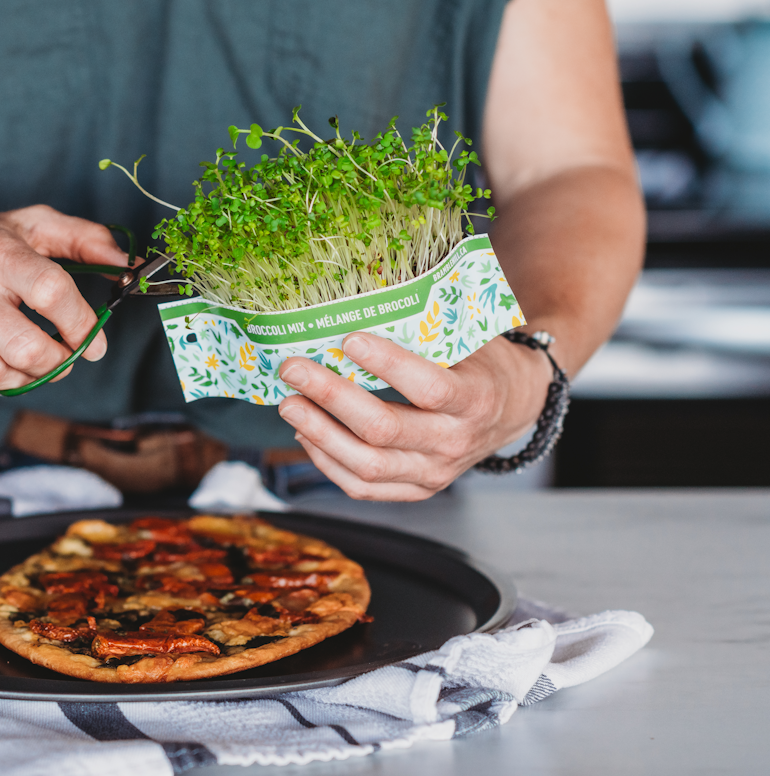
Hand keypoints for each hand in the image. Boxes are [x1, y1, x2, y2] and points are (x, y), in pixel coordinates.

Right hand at [0, 204, 129, 401]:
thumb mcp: (28, 225)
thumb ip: (83, 239)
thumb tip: (126, 265)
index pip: (51, 292)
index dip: (82, 325)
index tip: (94, 341)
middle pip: (28, 348)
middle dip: (57, 362)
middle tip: (62, 357)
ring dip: (23, 377)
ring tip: (25, 361)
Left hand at [277, 331, 550, 500]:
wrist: (513, 408)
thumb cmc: (479, 362)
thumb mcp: (467, 340)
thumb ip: (423, 332)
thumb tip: (353, 310)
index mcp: (476, 399)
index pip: (428, 388)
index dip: (387, 365)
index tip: (349, 339)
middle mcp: (455, 443)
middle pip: (384, 430)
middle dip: (331, 397)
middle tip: (294, 369)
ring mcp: (435, 473)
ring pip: (367, 465)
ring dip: (319, 433)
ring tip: (288, 404)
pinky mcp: (417, 490)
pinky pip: (362, 487)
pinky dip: (326, 461)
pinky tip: (305, 433)